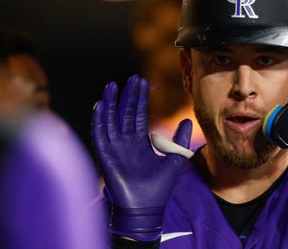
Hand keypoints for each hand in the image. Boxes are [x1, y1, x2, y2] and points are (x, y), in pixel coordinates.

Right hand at [91, 75, 191, 240]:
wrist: (147, 209)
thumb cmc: (159, 188)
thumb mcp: (175, 159)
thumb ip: (180, 141)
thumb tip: (188, 121)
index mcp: (140, 142)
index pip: (138, 114)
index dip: (140, 98)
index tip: (142, 82)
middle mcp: (125, 143)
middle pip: (125, 113)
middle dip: (128, 96)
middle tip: (133, 78)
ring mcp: (115, 149)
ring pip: (110, 120)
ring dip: (110, 103)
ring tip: (113, 85)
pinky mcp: (106, 157)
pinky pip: (100, 135)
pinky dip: (99, 120)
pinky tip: (100, 105)